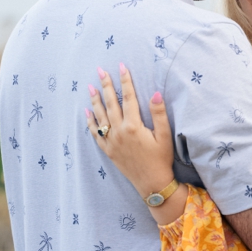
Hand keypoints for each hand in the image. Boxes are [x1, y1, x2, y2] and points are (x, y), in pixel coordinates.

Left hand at [85, 64, 174, 199]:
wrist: (152, 184)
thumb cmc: (161, 159)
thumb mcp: (164, 136)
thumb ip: (159, 114)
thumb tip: (156, 93)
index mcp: (133, 126)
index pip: (128, 97)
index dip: (125, 81)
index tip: (121, 66)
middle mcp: (119, 132)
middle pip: (111, 103)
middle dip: (106, 85)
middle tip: (100, 70)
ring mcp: (111, 142)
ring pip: (100, 116)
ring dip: (95, 100)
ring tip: (90, 86)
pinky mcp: (108, 151)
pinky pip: (95, 134)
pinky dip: (90, 122)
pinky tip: (87, 112)